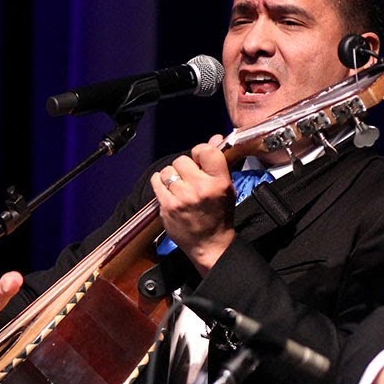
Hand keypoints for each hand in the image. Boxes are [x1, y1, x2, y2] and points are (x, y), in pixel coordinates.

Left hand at [151, 135, 235, 274]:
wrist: (210, 245)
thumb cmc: (219, 216)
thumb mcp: (226, 188)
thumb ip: (217, 164)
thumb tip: (214, 138)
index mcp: (219, 182)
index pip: (205, 150)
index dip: (200, 153)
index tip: (199, 161)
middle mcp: (200, 188)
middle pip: (182, 160)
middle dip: (184, 167)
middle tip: (189, 179)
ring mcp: (182, 198)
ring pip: (168, 170)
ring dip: (171, 176)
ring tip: (179, 187)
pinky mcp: (167, 206)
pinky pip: (156, 181)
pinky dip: (160, 183)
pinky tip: (168, 190)